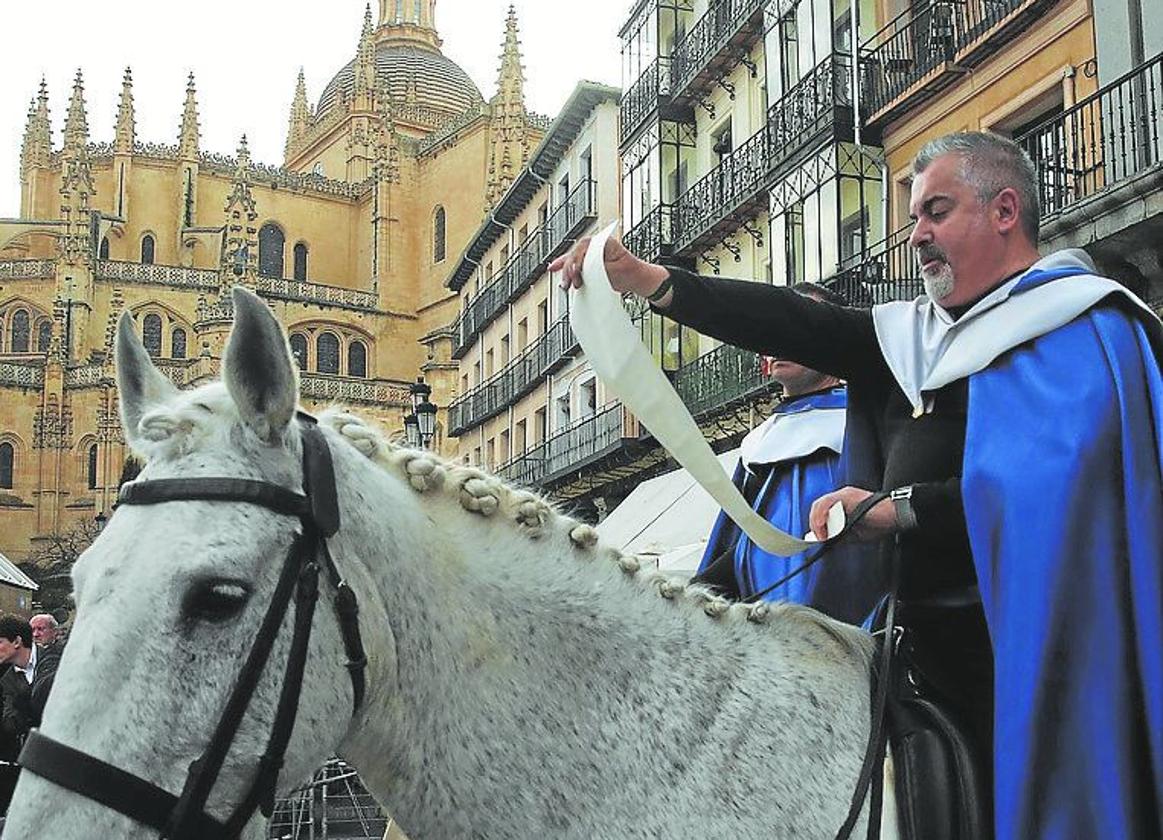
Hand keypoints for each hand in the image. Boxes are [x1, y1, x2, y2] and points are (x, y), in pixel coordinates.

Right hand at [548, 234, 670, 299]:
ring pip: (572, 259)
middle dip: (570, 269)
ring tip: (564, 283)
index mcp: (603, 242)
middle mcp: (595, 245)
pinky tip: (554, 268)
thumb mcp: (616, 271)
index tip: (576, 272)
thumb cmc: (629, 270)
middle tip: (570, 282)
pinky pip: (573, 263)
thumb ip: (599, 269)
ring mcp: (590, 253)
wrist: (635, 276)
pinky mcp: (588, 262)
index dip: (578, 260)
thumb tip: (585, 271)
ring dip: (566, 271)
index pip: (585, 248)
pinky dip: (563, 266)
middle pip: (576, 254)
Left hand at [809, 486, 898, 541]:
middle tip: (818, 538)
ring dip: (817, 521)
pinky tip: (822, 525)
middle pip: (819, 506)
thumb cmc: (881, 523)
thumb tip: (827, 541)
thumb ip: (841, 535)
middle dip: (815, 524)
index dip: (817, 524)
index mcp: (844, 504)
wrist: (895, 515)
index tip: (817, 537)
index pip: (823, 511)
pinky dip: (821, 514)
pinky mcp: (847, 495)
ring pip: (821, 504)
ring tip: (821, 535)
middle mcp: (842, 496)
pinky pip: (827, 503)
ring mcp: (844, 494)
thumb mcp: (855, 534)